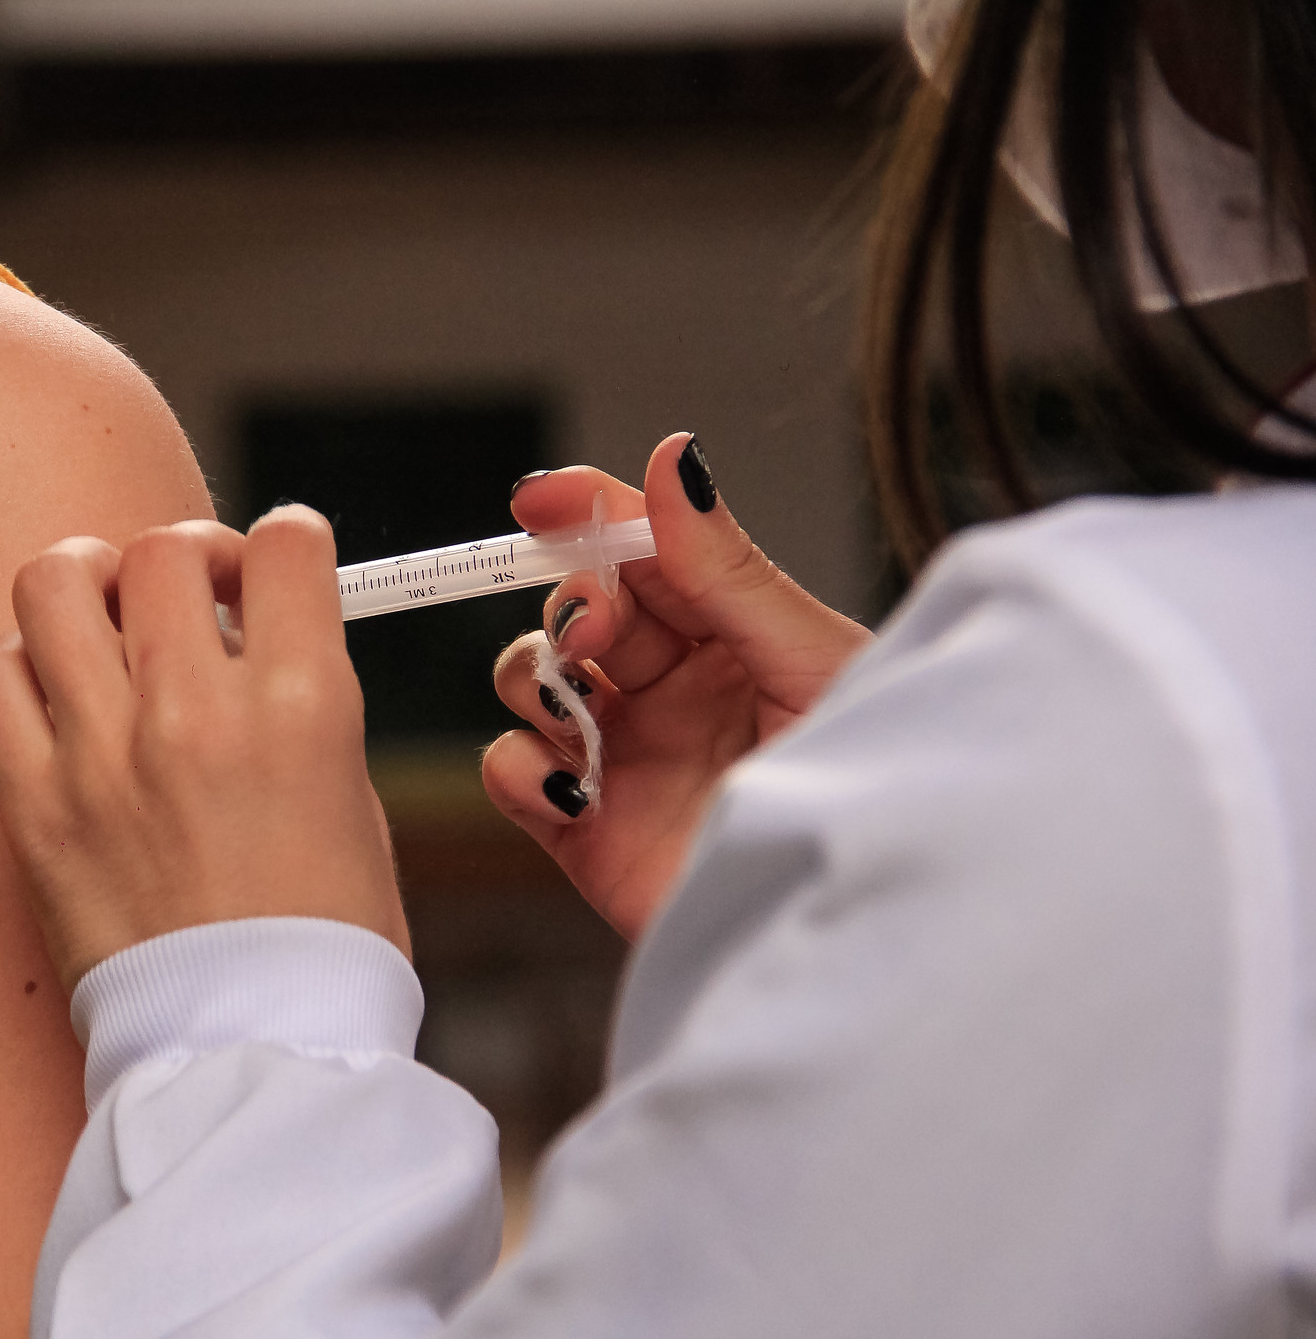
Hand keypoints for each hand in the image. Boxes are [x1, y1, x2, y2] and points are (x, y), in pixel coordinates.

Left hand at [0, 511, 406, 988]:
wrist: (251, 1056)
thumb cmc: (322, 945)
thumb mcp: (352, 801)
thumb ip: (300, 707)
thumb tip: (253, 647)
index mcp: (302, 708)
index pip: (285, 545)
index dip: (284, 541)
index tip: (274, 567)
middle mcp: (197, 714)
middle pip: (163, 550)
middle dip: (188, 554)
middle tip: (197, 595)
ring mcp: (101, 756)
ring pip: (55, 583)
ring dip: (89, 580)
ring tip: (110, 615)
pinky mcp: (32, 807)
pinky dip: (20, 663)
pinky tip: (56, 693)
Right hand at [483, 434, 871, 941]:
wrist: (857, 921)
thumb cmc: (871, 791)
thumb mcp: (810, 662)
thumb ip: (727, 568)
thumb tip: (672, 460)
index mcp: (733, 634)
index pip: (645, 551)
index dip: (587, 512)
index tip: (538, 499)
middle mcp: (671, 688)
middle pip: (579, 609)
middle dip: (572, 604)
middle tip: (596, 633)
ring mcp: (622, 754)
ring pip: (529, 678)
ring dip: (535, 677)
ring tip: (578, 714)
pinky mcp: (584, 828)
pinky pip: (511, 772)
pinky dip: (519, 768)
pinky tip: (570, 789)